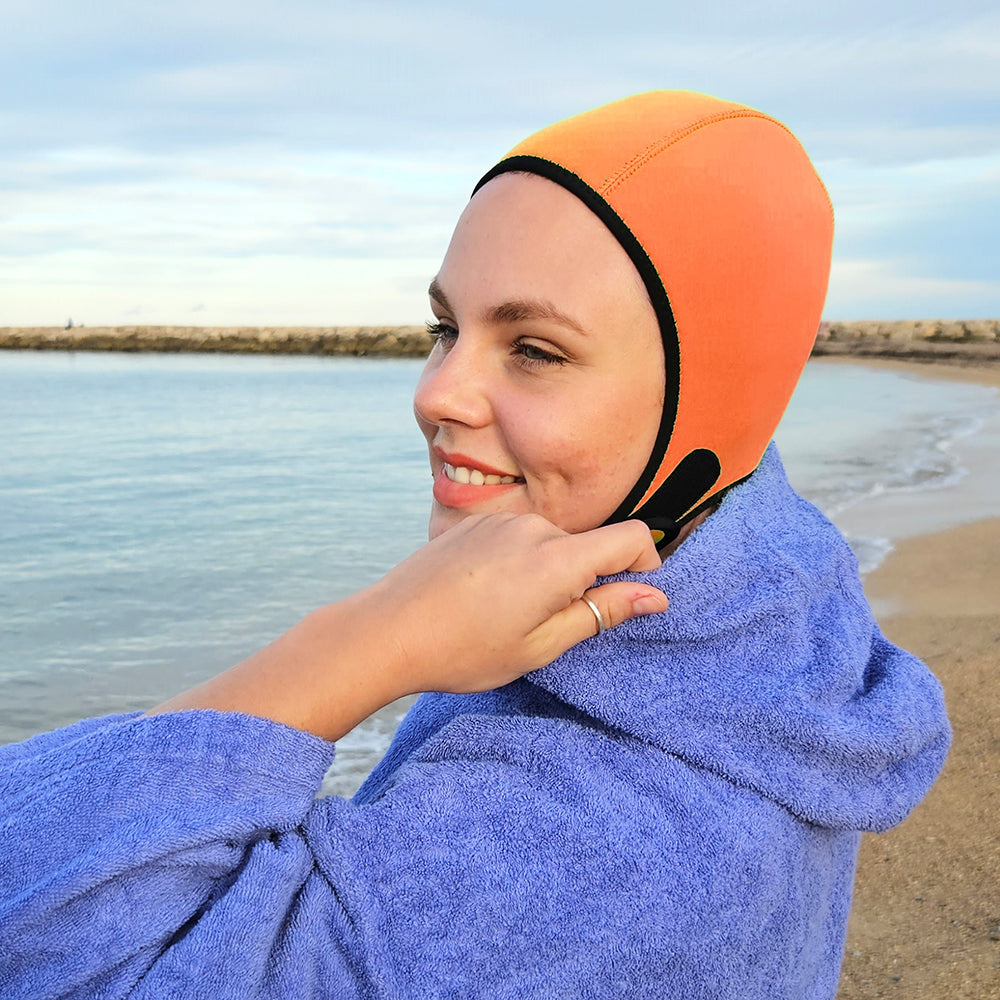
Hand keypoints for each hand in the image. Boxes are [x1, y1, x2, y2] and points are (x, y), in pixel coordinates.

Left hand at [366, 512, 667, 695]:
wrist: (388, 631)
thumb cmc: (464, 649)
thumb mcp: (542, 644)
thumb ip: (602, 612)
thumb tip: (655, 595)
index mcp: (557, 558)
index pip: (631, 538)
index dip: (644, 567)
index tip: (627, 598)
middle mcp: (533, 526)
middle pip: (587, 545)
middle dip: (584, 581)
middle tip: (544, 625)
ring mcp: (501, 520)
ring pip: (551, 543)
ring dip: (547, 572)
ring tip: (505, 612)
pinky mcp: (477, 522)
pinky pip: (518, 537)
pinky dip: (517, 562)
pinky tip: (484, 594)